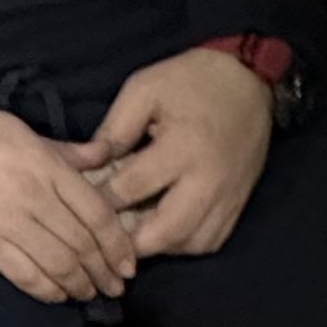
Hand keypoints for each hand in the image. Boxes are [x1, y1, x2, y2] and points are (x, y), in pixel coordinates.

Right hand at [0, 100, 139, 305]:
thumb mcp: (24, 131)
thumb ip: (67, 151)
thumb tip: (106, 154)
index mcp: (46, 168)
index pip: (96, 214)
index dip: (118, 244)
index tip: (129, 261)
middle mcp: (33, 199)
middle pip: (82, 245)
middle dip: (105, 271)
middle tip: (116, 285)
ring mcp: (7, 224)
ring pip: (58, 265)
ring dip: (80, 285)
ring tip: (91, 293)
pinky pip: (24, 275)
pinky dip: (47, 291)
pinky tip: (58, 295)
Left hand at [69, 47, 271, 257]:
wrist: (248, 80)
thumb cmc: (191, 81)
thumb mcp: (144, 90)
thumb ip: (115, 128)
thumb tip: (89, 165)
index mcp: (182, 147)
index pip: (133, 189)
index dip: (101, 200)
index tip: (78, 204)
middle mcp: (209, 181)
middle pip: (166, 232)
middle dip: (130, 241)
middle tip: (103, 236)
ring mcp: (228, 197)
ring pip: (190, 244)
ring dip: (158, 246)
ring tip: (132, 234)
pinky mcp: (239, 204)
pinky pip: (210, 241)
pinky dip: (184, 244)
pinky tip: (163, 230)